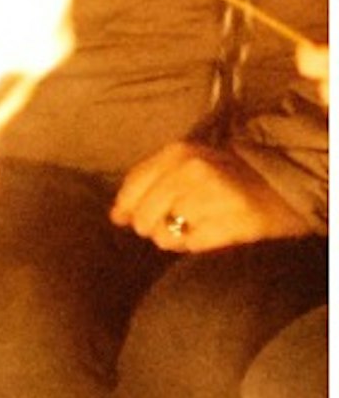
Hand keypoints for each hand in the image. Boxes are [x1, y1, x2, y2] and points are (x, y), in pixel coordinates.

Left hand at [111, 142, 307, 252]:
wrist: (282, 187)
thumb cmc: (227, 178)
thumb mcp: (187, 165)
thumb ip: (148, 184)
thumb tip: (116, 216)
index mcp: (178, 152)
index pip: (131, 188)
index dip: (126, 208)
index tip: (126, 218)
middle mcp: (192, 171)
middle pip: (143, 217)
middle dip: (152, 226)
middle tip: (175, 222)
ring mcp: (212, 196)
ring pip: (164, 235)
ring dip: (175, 237)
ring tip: (195, 225)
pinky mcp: (231, 222)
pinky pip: (191, 246)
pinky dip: (195, 244)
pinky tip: (209, 233)